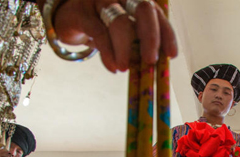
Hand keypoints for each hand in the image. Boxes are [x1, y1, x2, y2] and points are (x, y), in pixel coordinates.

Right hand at [50, 0, 177, 72]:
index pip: (157, 12)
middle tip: (150, 61)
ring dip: (125, 49)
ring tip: (125, 67)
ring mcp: (100, 0)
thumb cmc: (102, 28)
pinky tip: (112, 67)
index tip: (171, 55)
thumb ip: (139, 44)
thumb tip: (156, 65)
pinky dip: (108, 53)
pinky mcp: (81, 12)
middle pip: (143, 9)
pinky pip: (98, 33)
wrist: (68, 20)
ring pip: (120, 22)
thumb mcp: (124, 34)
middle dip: (151, 37)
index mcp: (135, 0)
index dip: (167, 34)